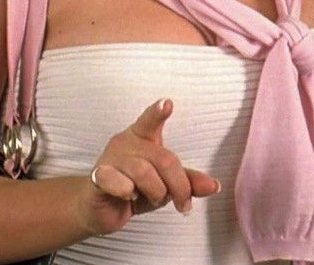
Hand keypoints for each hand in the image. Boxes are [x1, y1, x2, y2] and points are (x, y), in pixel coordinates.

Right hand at [74, 99, 219, 234]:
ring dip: (156, 192)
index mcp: (144, 136)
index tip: (167, 102)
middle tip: (182, 203)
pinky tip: (129, 197)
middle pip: (164, 159)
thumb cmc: (137, 190)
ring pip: (144, 172)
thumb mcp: (167, 185)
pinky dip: (128, 193)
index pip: (151, 120)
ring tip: (153, 199)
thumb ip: (189, 182)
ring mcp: (110, 158)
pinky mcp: (97, 177)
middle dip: (178, 186)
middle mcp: (126, 142)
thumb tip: (215, 186)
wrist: (101, 210)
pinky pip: (118, 183)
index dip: (158, 111)